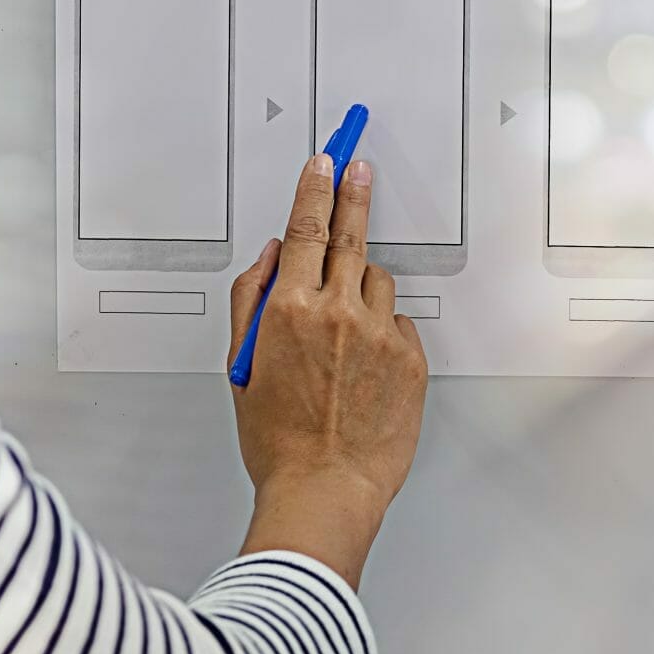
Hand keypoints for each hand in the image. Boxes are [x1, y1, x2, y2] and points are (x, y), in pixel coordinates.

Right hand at [231, 155, 427, 587]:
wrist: (325, 490)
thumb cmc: (278, 442)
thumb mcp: (242, 368)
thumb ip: (252, 300)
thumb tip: (273, 256)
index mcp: (290, 310)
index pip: (306, 228)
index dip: (316, 189)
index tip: (324, 162)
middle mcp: (338, 312)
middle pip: (350, 234)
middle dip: (354, 195)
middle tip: (359, 169)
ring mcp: (380, 333)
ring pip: (376, 282)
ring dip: (361, 291)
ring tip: (343, 338)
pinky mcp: (410, 357)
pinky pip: (398, 323)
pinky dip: (382, 332)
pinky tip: (364, 367)